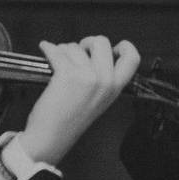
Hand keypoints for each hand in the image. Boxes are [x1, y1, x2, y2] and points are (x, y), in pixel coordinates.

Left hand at [16, 36, 139, 162]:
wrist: (51, 137)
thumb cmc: (69, 121)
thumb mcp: (98, 101)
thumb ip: (103, 80)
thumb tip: (92, 55)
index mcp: (115, 88)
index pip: (132, 58)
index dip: (124, 46)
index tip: (113, 46)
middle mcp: (105, 80)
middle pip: (101, 42)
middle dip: (87, 42)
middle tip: (77, 50)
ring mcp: (87, 77)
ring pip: (75, 47)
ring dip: (63, 50)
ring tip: (58, 61)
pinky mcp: (67, 75)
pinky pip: (56, 50)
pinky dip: (48, 47)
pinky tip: (46, 49)